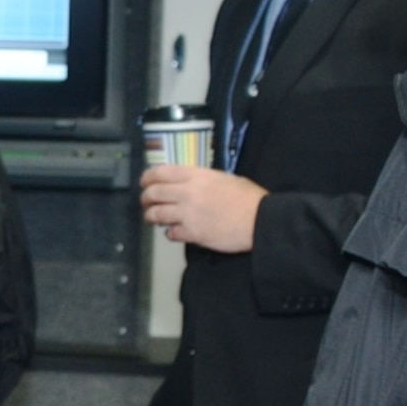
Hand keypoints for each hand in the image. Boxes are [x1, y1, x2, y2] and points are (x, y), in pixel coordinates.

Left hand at [139, 165, 264, 252]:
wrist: (261, 220)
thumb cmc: (248, 198)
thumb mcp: (225, 178)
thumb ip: (202, 179)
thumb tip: (187, 183)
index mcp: (197, 176)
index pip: (161, 172)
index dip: (148, 177)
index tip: (145, 182)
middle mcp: (188, 192)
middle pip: (153, 193)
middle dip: (146, 198)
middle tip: (147, 203)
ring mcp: (188, 214)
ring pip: (156, 214)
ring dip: (151, 216)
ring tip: (153, 218)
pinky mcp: (193, 233)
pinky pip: (170, 233)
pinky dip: (169, 232)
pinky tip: (174, 232)